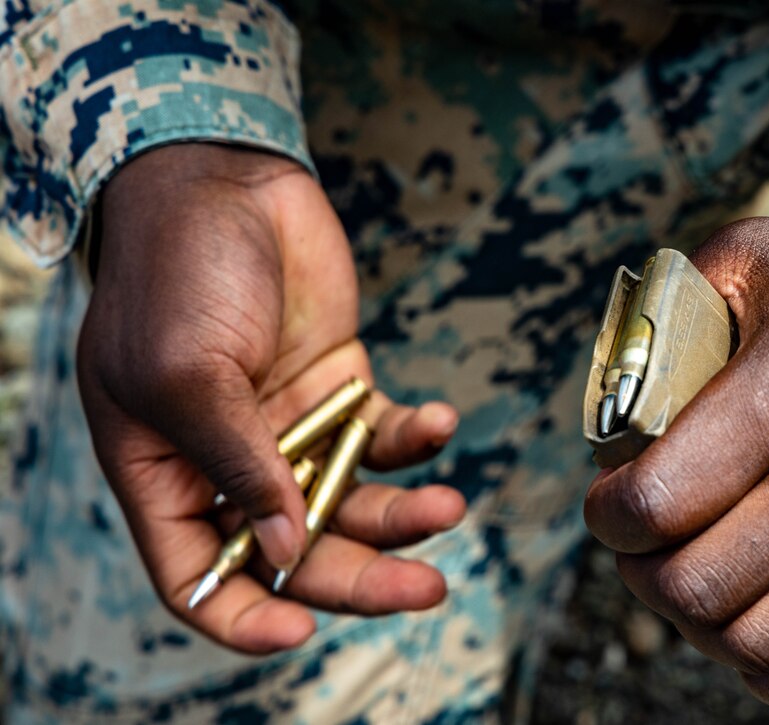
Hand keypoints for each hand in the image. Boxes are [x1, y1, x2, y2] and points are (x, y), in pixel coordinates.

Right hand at [78, 144, 464, 652]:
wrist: (227, 184)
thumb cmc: (177, 272)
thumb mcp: (185, 374)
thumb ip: (236, 464)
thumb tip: (286, 552)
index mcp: (167, 472)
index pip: (199, 576)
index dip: (243, 618)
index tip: (299, 636)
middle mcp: (232, 464)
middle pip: (298, 553)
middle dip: (362, 576)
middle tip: (426, 587)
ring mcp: (293, 429)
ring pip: (354, 502)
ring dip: (404, 515)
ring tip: (448, 506)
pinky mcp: (343, 391)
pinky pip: (387, 435)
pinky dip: (418, 437)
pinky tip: (440, 422)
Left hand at [583, 217, 768, 705]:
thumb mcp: (767, 254)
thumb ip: (676, 299)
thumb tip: (617, 366)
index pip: (658, 502)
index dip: (607, 516)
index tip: (608, 501)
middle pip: (696, 585)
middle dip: (640, 574)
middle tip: (640, 545)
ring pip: (756, 641)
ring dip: (697, 625)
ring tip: (690, 582)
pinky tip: (751, 633)